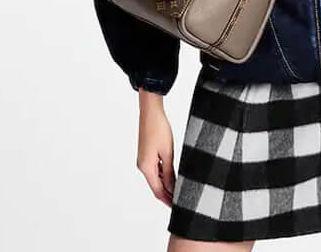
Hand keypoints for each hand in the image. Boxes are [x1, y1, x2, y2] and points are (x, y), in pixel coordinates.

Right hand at [136, 89, 175, 206]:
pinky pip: (155, 169)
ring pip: (155, 178)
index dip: (167, 200)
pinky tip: (171, 177)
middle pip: (155, 186)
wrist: (151, 112)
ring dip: (165, 185)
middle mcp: (142, 166)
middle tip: (179, 202)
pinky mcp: (146, 154)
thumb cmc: (159, 129)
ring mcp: (143, 160)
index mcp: (146, 167)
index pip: (157, 190)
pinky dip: (163, 175)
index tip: (175, 207)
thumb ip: (169, 172)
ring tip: (178, 191)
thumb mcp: (167, 152)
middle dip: (166, 195)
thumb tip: (171, 187)